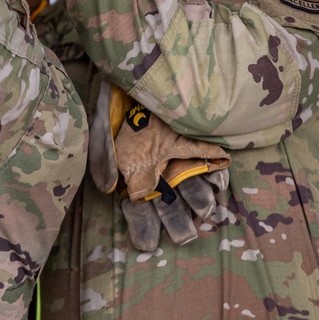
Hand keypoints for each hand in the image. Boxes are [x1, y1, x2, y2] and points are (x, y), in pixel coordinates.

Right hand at [90, 81, 230, 250]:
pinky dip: (214, 166)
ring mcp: (175, 156)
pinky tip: (220, 176)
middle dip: (177, 221)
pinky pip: (205, 156)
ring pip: (189, 184)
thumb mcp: (99, 133)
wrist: (128, 74)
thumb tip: (107, 189)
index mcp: (132, 176)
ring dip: (199, 200)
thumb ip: (102, 161)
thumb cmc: (110, 108)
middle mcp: (157, 171)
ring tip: (206, 211)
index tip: (148, 245)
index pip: (137, 209)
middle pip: (168, 203)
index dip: (143, 227)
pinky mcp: (191, 138)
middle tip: (186, 236)